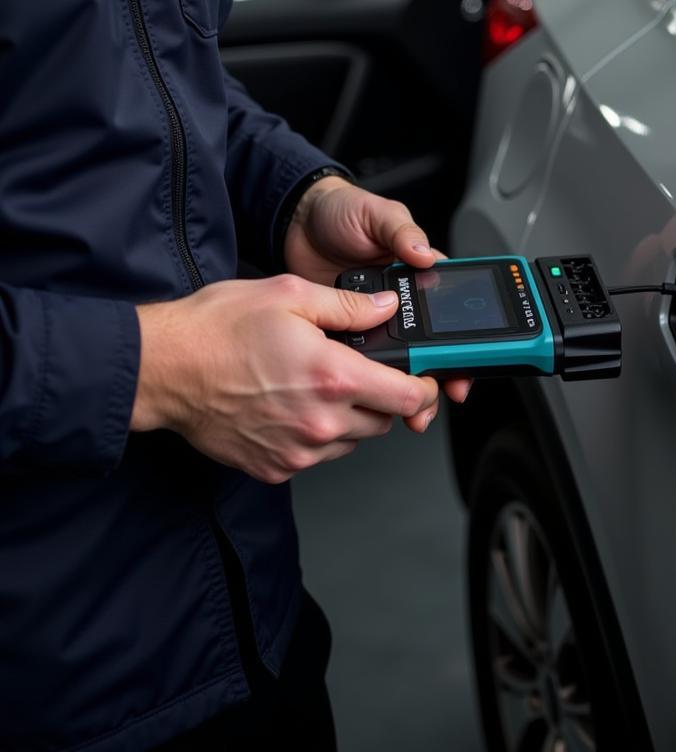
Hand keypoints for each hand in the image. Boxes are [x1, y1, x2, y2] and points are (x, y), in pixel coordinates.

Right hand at [131, 275, 441, 483]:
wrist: (163, 369)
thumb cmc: (218, 329)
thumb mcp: (290, 296)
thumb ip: (349, 306)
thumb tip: (385, 308)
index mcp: (333, 377)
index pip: (409, 398)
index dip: (424, 388)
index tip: (422, 378)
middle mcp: (321, 422)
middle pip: (384, 421)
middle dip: (383, 397)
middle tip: (358, 371)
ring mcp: (298, 452)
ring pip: (353, 441)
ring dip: (351, 417)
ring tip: (318, 385)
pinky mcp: (276, 468)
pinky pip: (318, 456)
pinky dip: (318, 435)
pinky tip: (293, 406)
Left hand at [282, 177, 470, 421]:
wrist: (296, 223)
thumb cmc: (341, 213)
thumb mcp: (378, 215)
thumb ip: (402, 232)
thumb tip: (425, 254)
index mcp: (418, 274)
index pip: (450, 311)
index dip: (463, 339)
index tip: (466, 361)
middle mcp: (401, 302)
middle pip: (430, 345)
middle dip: (440, 374)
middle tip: (440, 395)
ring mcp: (374, 320)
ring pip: (400, 359)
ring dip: (406, 385)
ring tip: (411, 408)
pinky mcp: (347, 332)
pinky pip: (363, 360)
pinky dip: (367, 380)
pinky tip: (370, 394)